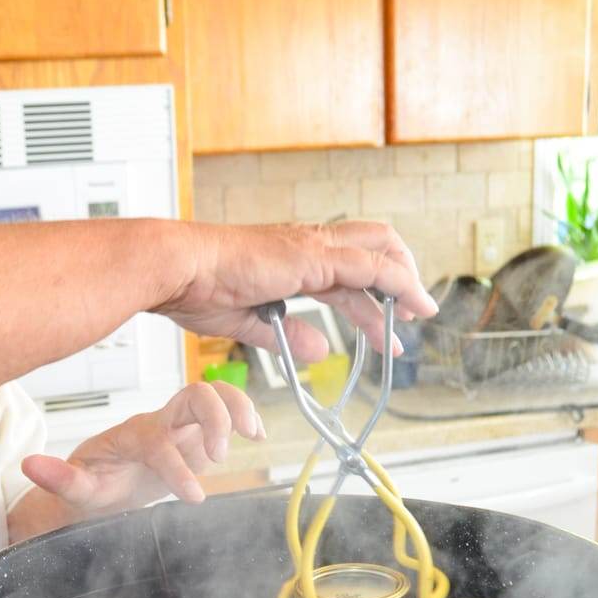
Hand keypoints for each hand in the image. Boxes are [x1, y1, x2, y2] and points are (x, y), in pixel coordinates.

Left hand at [13, 381, 263, 532]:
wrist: (101, 485)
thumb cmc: (92, 485)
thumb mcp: (73, 489)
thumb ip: (58, 479)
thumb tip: (31, 465)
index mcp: (132, 437)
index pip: (160, 441)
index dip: (177, 467)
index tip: (194, 497)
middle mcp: (160, 423)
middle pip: (194, 395)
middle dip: (215, 419)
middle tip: (219, 457)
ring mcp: (181, 427)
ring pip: (214, 395)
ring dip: (238, 408)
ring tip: (252, 434)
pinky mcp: (196, 436)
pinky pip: (225, 412)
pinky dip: (246, 416)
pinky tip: (257, 434)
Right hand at [157, 218, 438, 360]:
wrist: (179, 269)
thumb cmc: (196, 289)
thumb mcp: (250, 321)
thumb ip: (288, 335)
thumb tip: (319, 352)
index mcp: (292, 257)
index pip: (347, 273)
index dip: (371, 301)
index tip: (386, 328)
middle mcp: (308, 245)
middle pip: (375, 248)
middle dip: (399, 280)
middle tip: (409, 317)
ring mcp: (314, 246)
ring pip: (381, 253)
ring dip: (404, 284)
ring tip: (419, 314)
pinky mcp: (317, 257)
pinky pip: (373, 267)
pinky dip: (399, 284)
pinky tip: (412, 306)